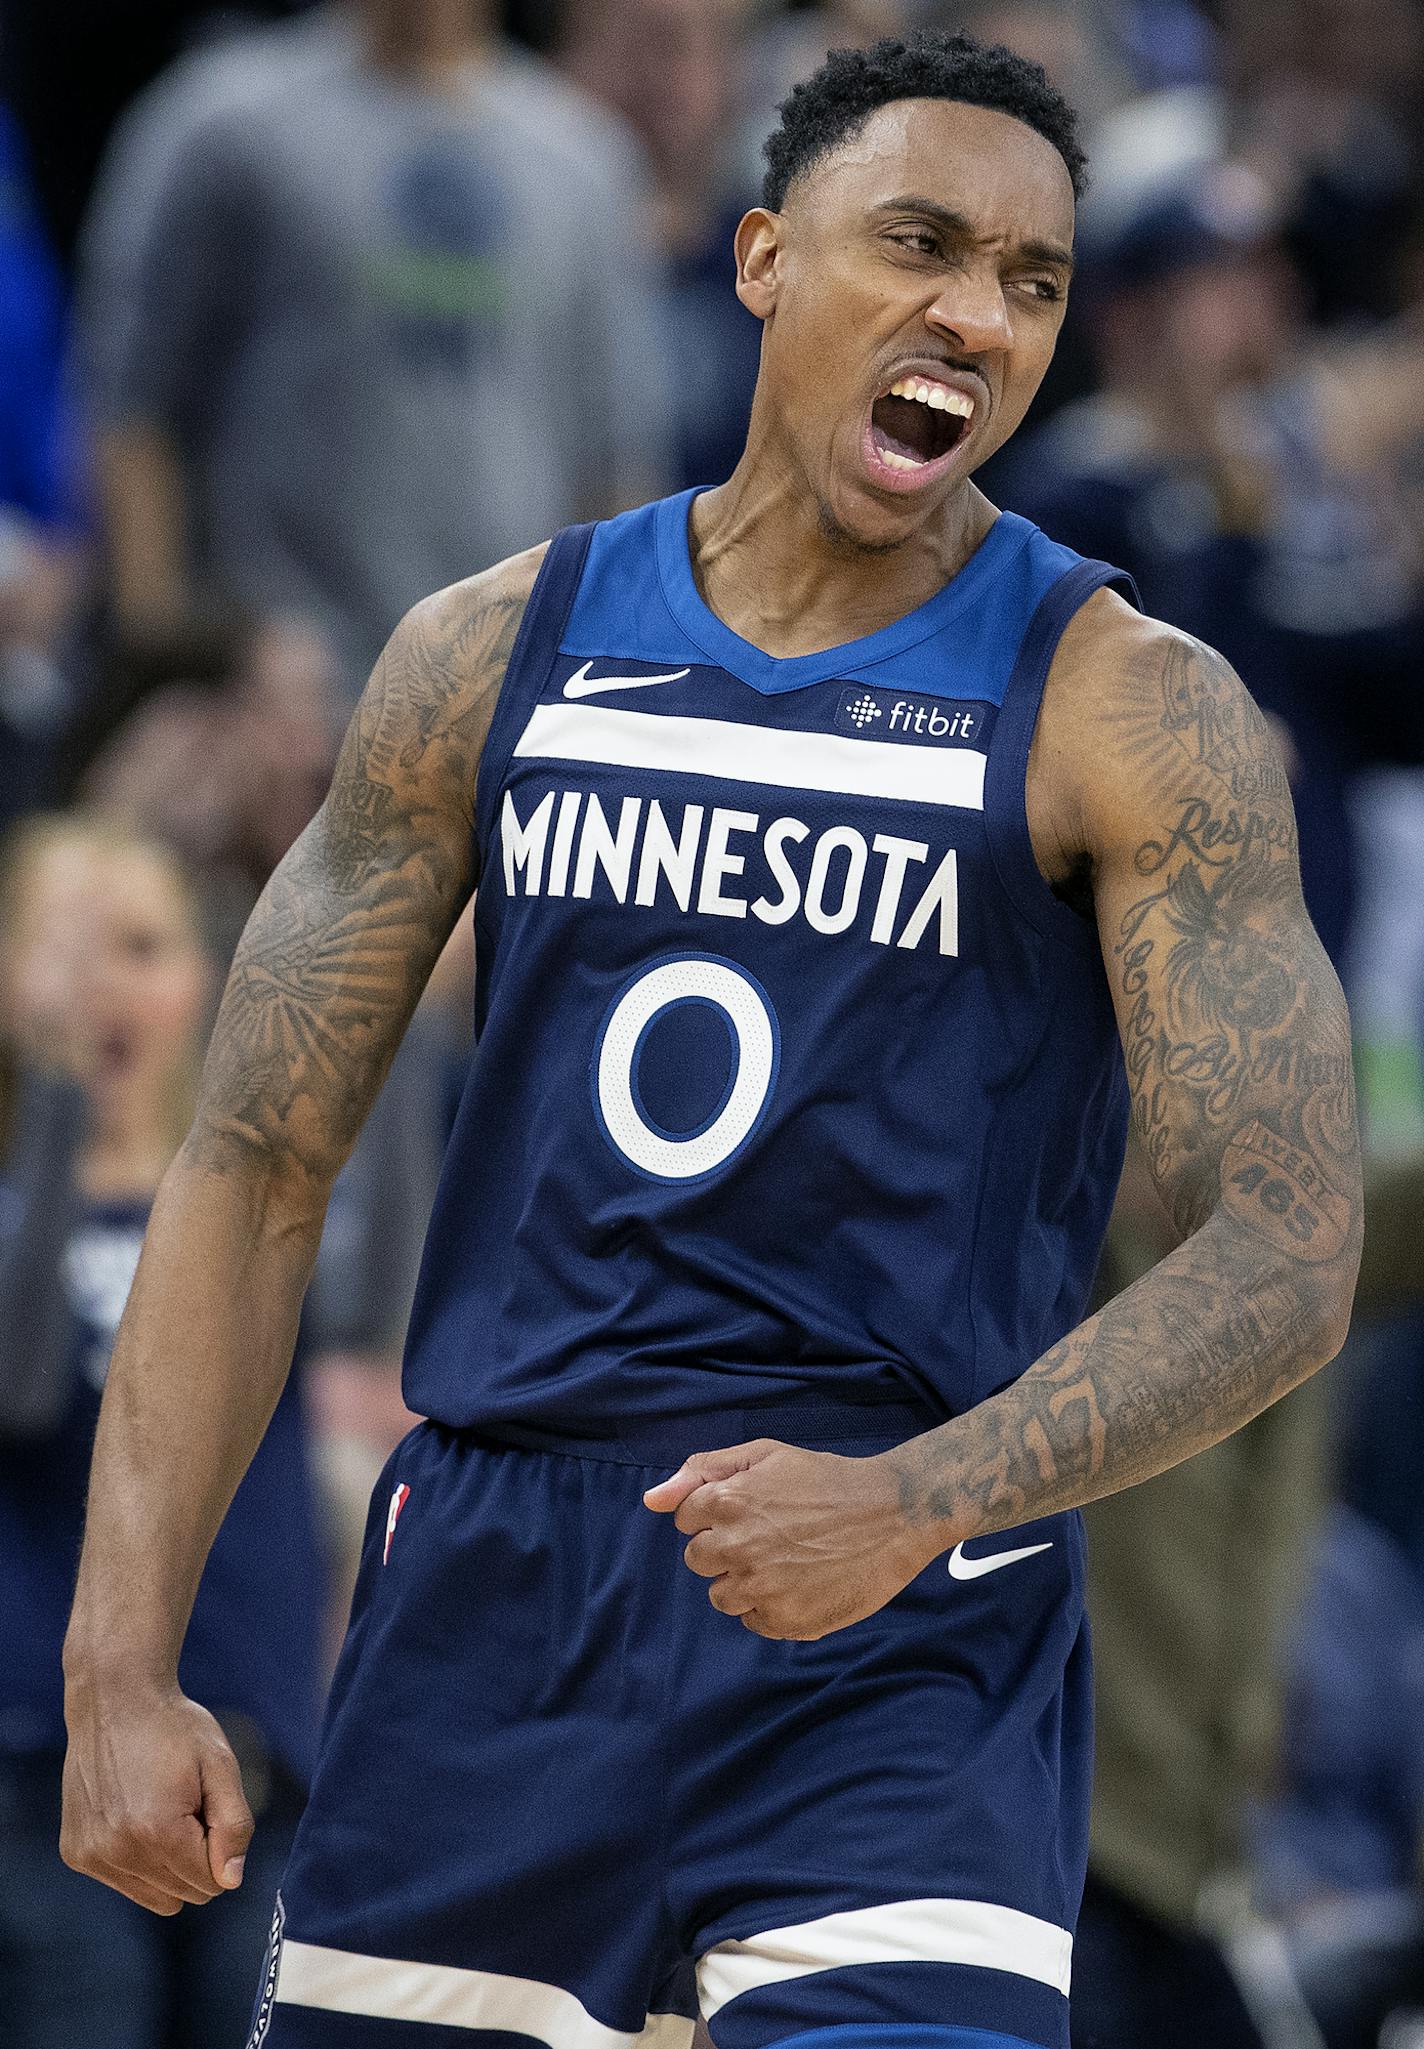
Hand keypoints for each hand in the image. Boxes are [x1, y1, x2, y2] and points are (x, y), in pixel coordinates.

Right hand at [61, 1681, 254, 1915]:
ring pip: (155, 1895)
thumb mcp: (220, 1764)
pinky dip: (139, 1858)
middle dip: (196, 1857)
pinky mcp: (76, 1853)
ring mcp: (92, 1855)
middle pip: (184, 1894)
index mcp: (158, 1832)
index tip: (207, 1806)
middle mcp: (118, 1851)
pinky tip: (135, 1813)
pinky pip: (125, 1882)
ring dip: (168, 1863)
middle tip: (186, 1805)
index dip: (220, 1846)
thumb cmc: (174, 1728)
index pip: (211, 1882)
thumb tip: (231, 1881)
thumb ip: (234, 1826)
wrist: (114, 1700)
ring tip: (161, 1810)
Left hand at [642, 1439, 929, 1639]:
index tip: (749, 1510)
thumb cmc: (827, 1479)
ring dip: (744, 1582)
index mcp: (727, 1502)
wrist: (894, 1513)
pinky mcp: (788, 1620)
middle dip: (724, 1549)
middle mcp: (737, 1547)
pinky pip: (755, 1622)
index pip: (685, 1521)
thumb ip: (702, 1471)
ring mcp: (762, 1588)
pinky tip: (801, 1583)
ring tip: (786, 1561)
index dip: (715, 1514)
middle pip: (698, 1561)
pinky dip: (772, 1607)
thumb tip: (650, 1500)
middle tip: (769, 1536)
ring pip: (722, 1597)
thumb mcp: (765, 1454)